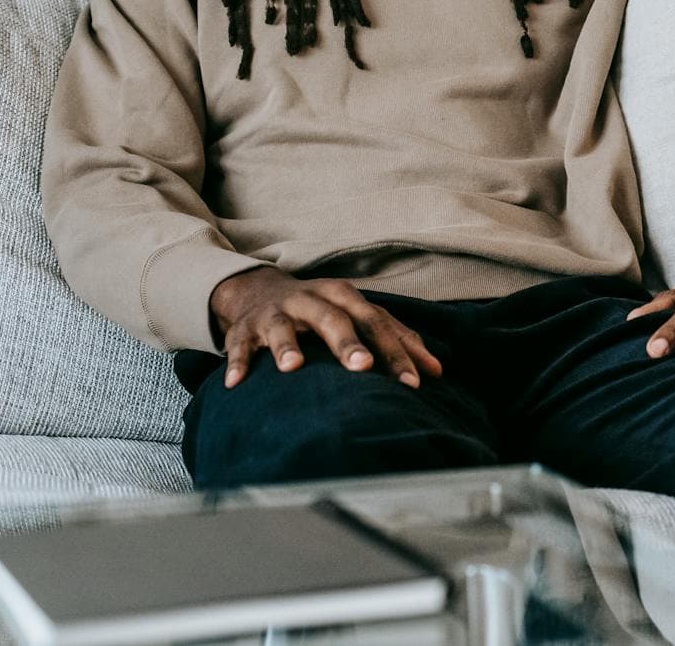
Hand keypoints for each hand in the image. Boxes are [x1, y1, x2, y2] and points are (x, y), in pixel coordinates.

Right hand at [208, 268, 443, 389]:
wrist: (260, 290)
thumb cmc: (324, 309)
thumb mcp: (359, 314)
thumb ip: (397, 339)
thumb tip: (438, 370)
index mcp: (345, 297)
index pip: (378, 323)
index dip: (397, 351)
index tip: (415, 382)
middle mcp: (312, 300)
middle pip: (333, 319)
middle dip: (347, 343)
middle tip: (362, 367)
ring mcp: (276, 313)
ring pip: (282, 327)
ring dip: (286, 346)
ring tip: (292, 367)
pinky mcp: (244, 328)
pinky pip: (238, 346)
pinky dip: (236, 363)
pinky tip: (235, 384)